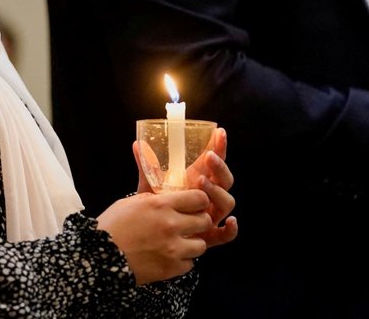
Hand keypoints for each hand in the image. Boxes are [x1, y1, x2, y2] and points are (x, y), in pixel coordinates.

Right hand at [98, 189, 212, 284]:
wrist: (98, 257)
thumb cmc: (111, 227)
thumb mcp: (129, 202)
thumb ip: (153, 197)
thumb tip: (167, 193)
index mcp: (160, 204)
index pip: (198, 198)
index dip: (199, 201)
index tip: (195, 204)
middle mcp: (171, 225)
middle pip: (205, 221)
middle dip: (198, 222)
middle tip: (189, 224)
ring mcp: (173, 248)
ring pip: (201, 245)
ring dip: (191, 243)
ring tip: (178, 243)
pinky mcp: (171, 268)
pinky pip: (190, 264)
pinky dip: (181, 261)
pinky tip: (168, 257)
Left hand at [132, 128, 237, 247]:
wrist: (151, 233)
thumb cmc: (156, 206)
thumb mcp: (151, 185)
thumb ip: (147, 166)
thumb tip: (137, 144)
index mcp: (198, 180)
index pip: (213, 162)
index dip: (219, 147)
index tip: (219, 133)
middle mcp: (208, 197)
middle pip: (225, 180)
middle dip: (219, 167)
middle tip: (208, 157)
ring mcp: (210, 215)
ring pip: (226, 202)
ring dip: (217, 191)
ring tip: (201, 181)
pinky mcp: (209, 236)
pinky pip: (226, 235)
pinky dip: (232, 230)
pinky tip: (231, 222)